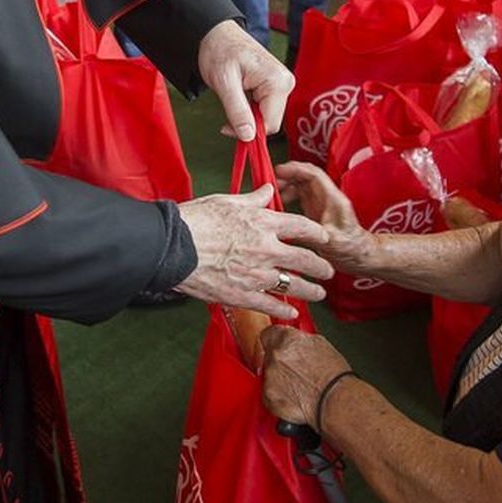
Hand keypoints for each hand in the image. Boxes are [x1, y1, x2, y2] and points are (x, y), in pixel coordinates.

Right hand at [176, 185, 334, 319]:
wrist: (172, 246)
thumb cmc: (196, 220)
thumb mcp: (227, 200)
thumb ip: (254, 198)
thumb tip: (269, 189)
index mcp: (263, 223)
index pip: (302, 227)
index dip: (318, 234)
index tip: (324, 239)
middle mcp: (266, 249)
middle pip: (305, 259)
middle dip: (321, 266)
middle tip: (329, 271)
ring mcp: (256, 275)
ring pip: (293, 285)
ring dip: (310, 290)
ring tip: (319, 294)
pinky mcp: (242, 295)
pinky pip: (270, 305)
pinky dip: (284, 310)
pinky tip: (292, 313)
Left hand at [198, 19, 293, 140]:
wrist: (218, 34)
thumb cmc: (220, 50)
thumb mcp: (224, 83)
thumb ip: (237, 111)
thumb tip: (248, 136)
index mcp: (277, 82)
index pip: (270, 124)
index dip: (249, 132)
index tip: (227, 130)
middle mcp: (285, 83)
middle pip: (270, 122)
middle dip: (248, 125)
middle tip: (226, 118)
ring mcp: (281, 84)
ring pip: (267, 117)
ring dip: (248, 117)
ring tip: (231, 101)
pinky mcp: (275, 86)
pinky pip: (265, 108)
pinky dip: (250, 111)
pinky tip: (238, 99)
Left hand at [260, 326, 354, 425]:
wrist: (335, 399)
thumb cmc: (334, 375)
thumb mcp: (320, 344)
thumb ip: (298, 340)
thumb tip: (293, 341)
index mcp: (286, 339)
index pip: (268, 333)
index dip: (274, 340)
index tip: (277, 345)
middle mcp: (275, 356)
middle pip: (268, 355)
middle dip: (279, 361)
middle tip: (295, 369)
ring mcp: (270, 377)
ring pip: (268, 375)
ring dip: (279, 379)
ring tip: (299, 384)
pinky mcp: (268, 397)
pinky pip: (268, 394)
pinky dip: (279, 396)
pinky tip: (295, 396)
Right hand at [275, 161, 376, 271]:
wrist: (360, 256)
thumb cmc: (352, 248)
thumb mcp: (330, 242)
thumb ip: (311, 234)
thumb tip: (289, 230)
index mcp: (333, 199)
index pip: (314, 174)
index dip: (296, 169)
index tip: (280, 170)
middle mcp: (326, 198)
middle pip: (304, 177)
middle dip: (287, 176)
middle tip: (271, 183)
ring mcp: (320, 203)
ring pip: (300, 186)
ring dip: (285, 186)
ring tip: (273, 194)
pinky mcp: (315, 211)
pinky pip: (298, 197)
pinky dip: (287, 197)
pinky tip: (279, 206)